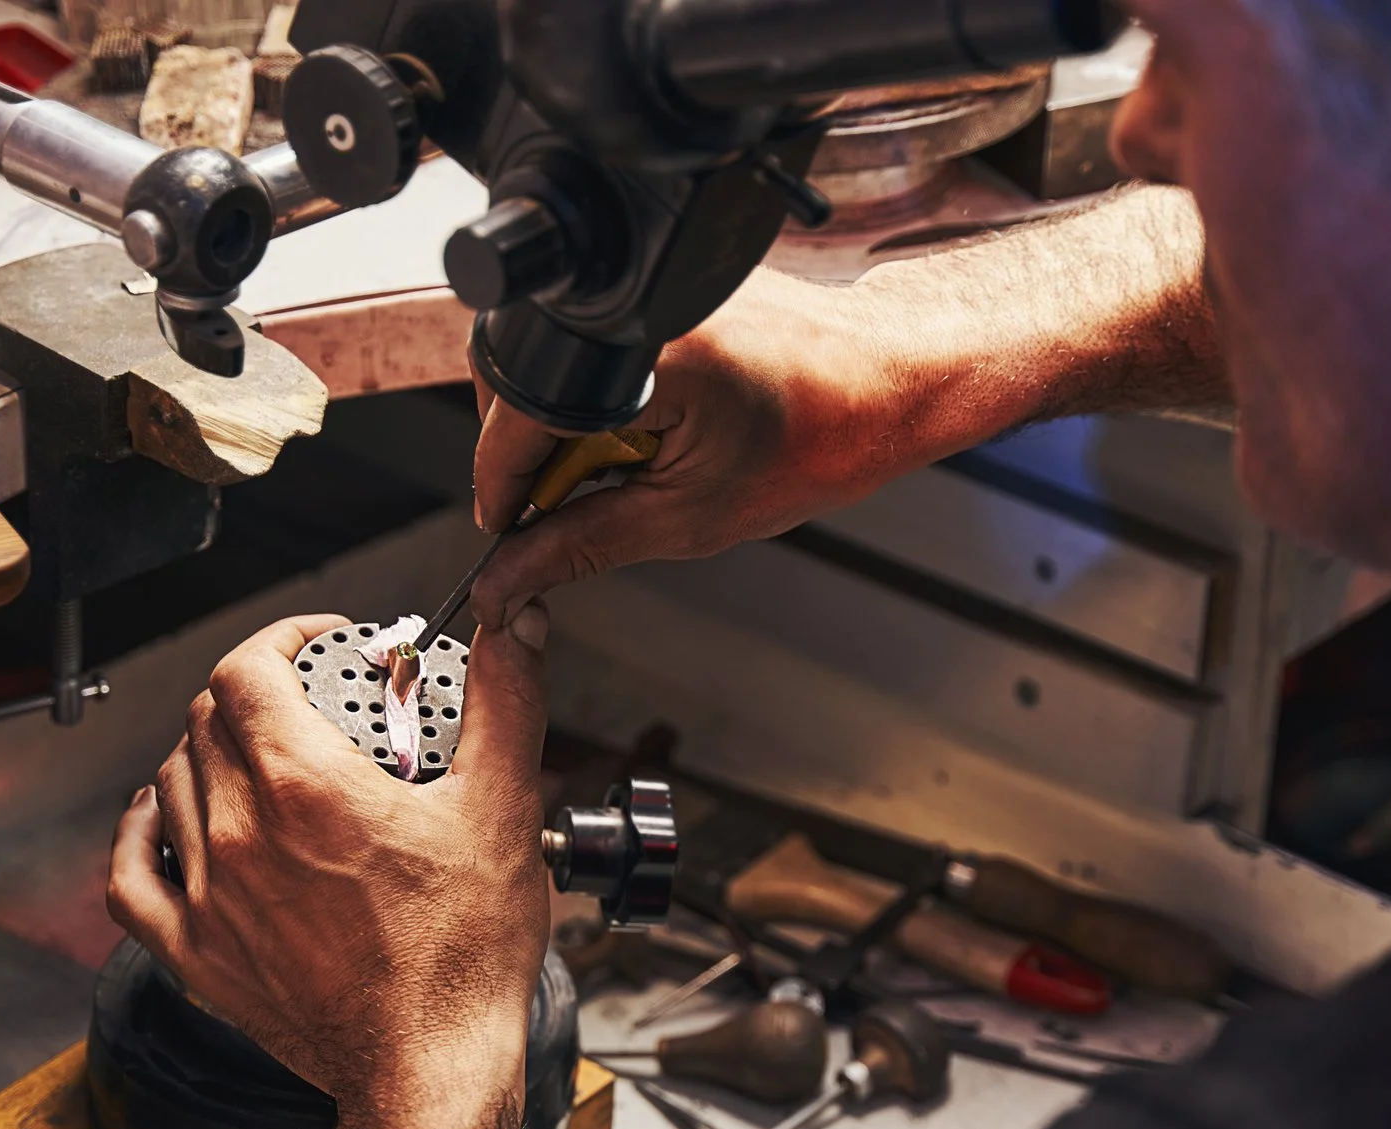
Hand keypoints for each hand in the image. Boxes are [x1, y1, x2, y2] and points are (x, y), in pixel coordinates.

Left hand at [106, 608, 554, 1119]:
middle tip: (319, 706)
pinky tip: (169, 818)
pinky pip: (133, 875)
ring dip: (214, 751)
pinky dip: (144, 832)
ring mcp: (210, 895)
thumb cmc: (463, 958)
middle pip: (210, 716)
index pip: (248, 667)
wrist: (428, 1070)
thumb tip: (511, 626)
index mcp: (304, 786)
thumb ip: (506, 701)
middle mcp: (241, 832)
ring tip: (268, 760)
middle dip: (263, 691)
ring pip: (174, 780)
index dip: (285, 639)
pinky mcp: (197, 952)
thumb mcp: (503, 810)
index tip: (324, 649)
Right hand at [467, 264, 916, 630]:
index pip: (515, 422)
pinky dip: (606, 399)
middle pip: (518, 383)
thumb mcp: (685, 519)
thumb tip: (505, 578)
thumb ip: (579, 547)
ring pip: (554, 366)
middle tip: (572, 508)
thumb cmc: (817, 442)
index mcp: (645, 359)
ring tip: (633, 466)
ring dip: (570, 427)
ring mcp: (650, 291)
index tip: (505, 532)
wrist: (888, 383)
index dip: (502, 488)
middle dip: (534, 454)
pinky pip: (598, 347)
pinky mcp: (664, 289)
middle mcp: (640, 309)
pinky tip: (655, 427)